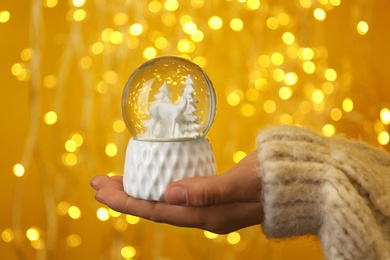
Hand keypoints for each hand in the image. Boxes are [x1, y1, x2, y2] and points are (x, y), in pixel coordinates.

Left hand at [90, 152, 262, 233]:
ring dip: (138, 189)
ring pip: (163, 200)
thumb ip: (208, 190)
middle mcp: (204, 215)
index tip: (100, 190)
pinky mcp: (213, 194)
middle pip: (154, 207)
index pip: (156, 210)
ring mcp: (208, 206)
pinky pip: (177, 193)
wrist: (300, 182)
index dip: (126, 201)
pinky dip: (158, 184)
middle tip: (97, 182)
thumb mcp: (243, 183)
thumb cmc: (275, 179)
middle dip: (124, 195)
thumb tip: (169, 194)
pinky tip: (152, 176)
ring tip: (115, 180)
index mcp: (207, 216)